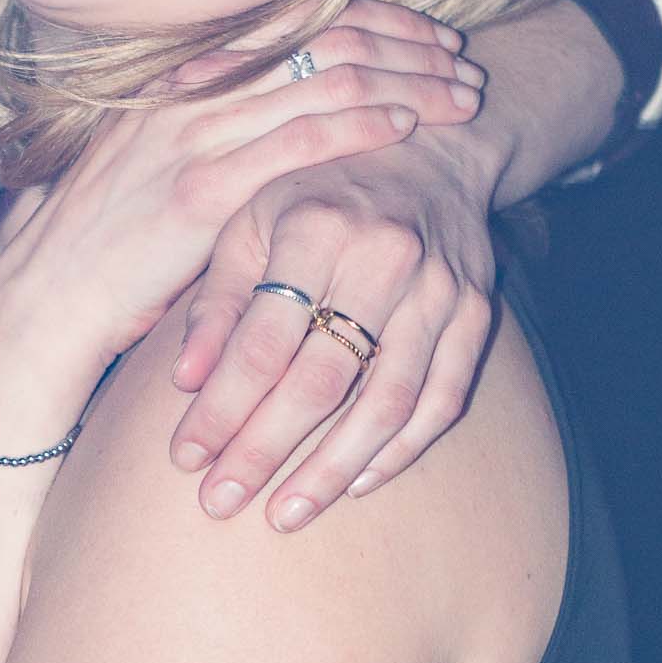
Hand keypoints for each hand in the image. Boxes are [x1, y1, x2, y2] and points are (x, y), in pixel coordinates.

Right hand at [0, 0, 479, 465]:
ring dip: (404, 82)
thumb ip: (211, 138)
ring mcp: (194, 135)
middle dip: (407, 44)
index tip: (429, 39)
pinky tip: (404, 127)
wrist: (42, 303)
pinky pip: (297, 139)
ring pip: (324, 77)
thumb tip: (276, 127)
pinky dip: (359, 125)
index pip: (299, 21)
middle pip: (324, 36)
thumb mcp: (155, 172)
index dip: (376, 21)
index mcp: (181, 80)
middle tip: (464, 64)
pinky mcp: (201, 190)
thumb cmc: (101, 251)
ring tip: (459, 96)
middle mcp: (189, 91)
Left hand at [171, 119, 498, 527]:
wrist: (430, 148)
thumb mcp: (250, 220)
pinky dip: (401, 449)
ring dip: (332, 469)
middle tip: (221, 502)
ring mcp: (440, 288)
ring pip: (386, 402)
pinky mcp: (477, 312)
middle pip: (320, 379)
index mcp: (316, 227)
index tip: (185, 458)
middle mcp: (385, 257)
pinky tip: (357, 483)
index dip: (221, 407)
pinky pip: (442, 398)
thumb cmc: (316, 192)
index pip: (262, 341)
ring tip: (285, 513)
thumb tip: (185, 386)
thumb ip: (216, 301)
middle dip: (265, 450)